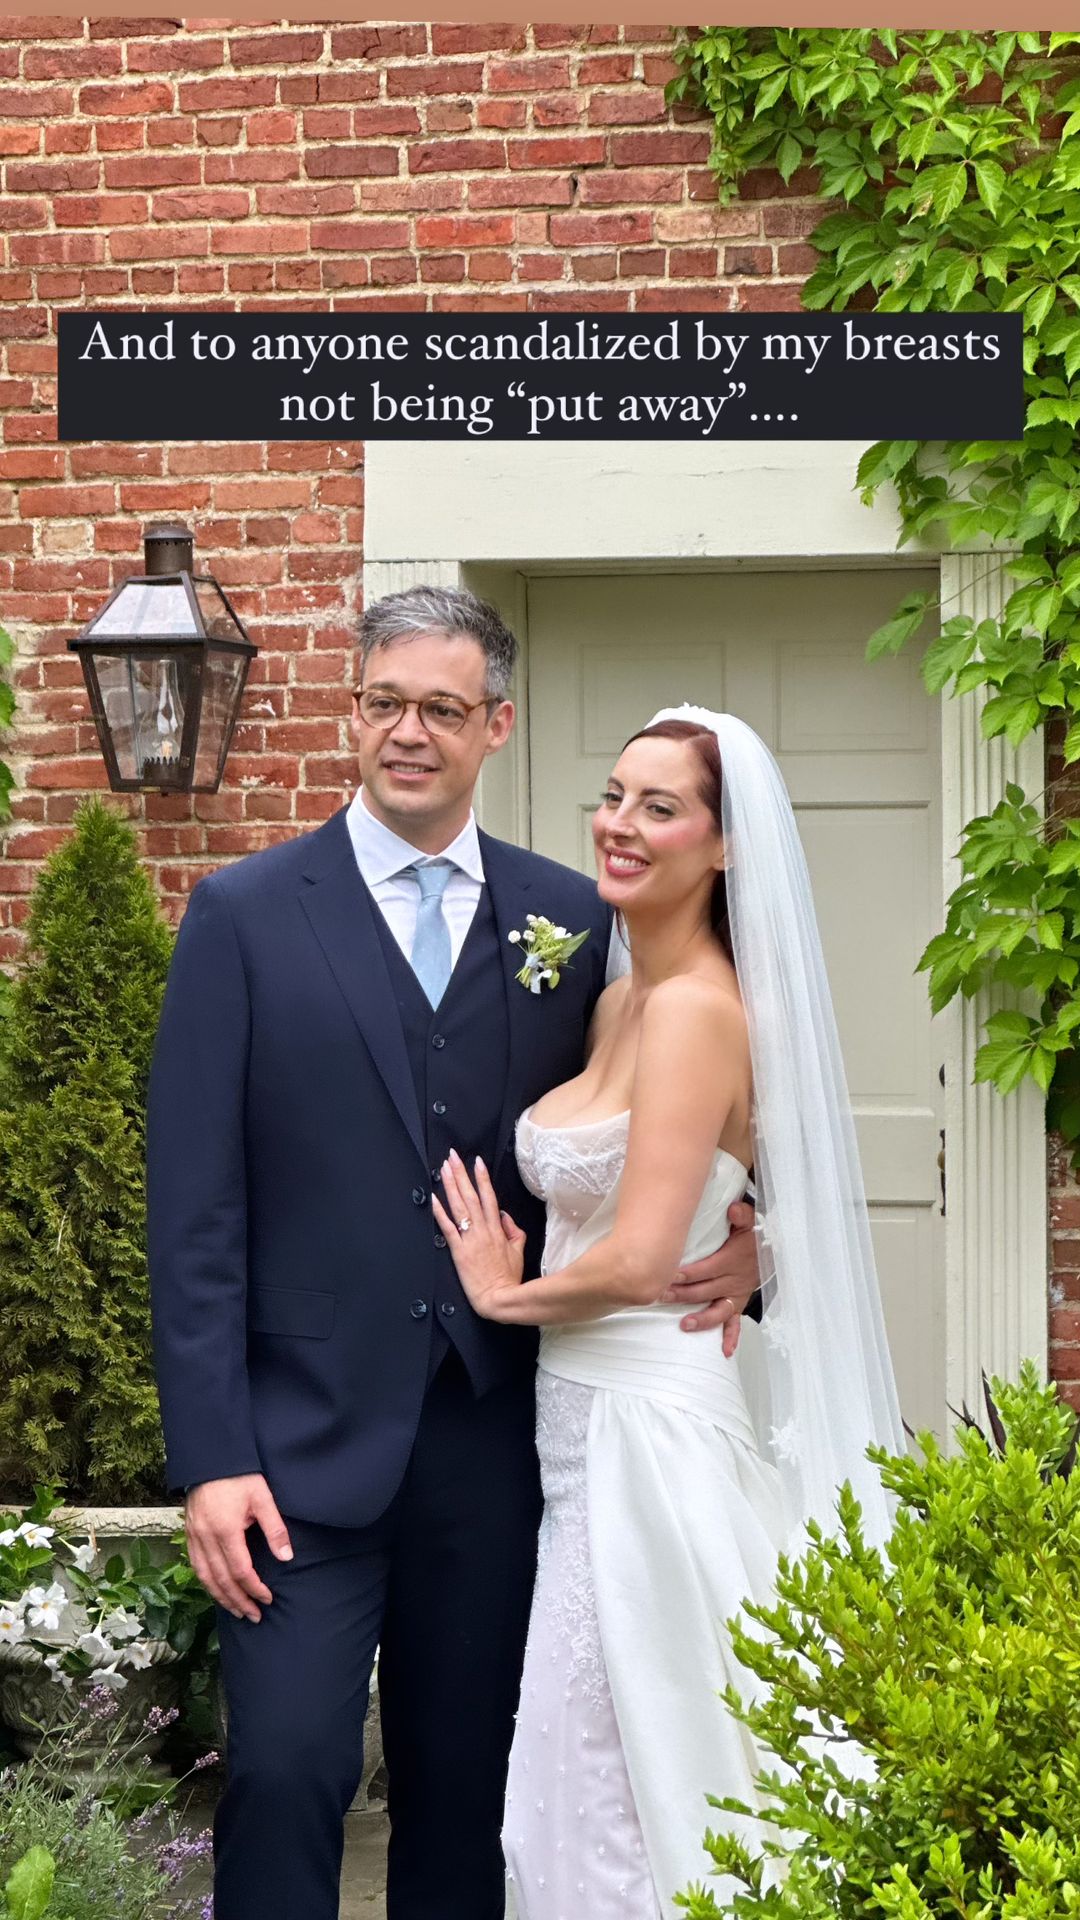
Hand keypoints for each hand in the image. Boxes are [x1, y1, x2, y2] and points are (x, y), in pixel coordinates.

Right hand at [185, 1474, 292, 1622]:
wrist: (210, 1457)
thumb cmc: (239, 1475)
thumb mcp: (262, 1497)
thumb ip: (274, 1528)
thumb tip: (286, 1558)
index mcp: (225, 1530)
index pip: (240, 1571)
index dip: (254, 1589)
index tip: (268, 1599)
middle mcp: (205, 1537)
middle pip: (221, 1580)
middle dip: (238, 1601)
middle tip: (254, 1616)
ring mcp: (193, 1535)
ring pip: (205, 1576)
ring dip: (220, 1597)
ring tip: (236, 1610)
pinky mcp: (188, 1532)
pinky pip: (195, 1564)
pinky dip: (206, 1582)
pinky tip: (216, 1589)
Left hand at [432, 1150, 525, 1318]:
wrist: (499, 1298)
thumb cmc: (509, 1277)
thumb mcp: (519, 1250)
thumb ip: (513, 1230)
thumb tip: (505, 1215)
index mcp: (497, 1229)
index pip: (489, 1197)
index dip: (482, 1178)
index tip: (477, 1161)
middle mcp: (483, 1229)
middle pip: (470, 1196)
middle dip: (461, 1174)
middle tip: (453, 1156)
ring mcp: (470, 1239)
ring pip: (459, 1206)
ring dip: (451, 1185)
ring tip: (444, 1169)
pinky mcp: (458, 1251)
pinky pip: (448, 1228)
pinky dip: (439, 1212)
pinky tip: (432, 1198)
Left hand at [661, 1200, 759, 1353]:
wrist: (770, 1249)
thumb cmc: (751, 1235)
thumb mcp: (748, 1220)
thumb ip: (741, 1213)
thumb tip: (731, 1209)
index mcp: (733, 1260)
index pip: (707, 1269)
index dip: (688, 1274)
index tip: (669, 1276)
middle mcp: (734, 1280)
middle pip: (705, 1290)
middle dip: (682, 1295)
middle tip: (661, 1296)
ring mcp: (736, 1295)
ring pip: (718, 1310)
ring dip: (701, 1319)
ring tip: (684, 1324)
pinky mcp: (738, 1304)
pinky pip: (736, 1323)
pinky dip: (731, 1337)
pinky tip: (724, 1351)